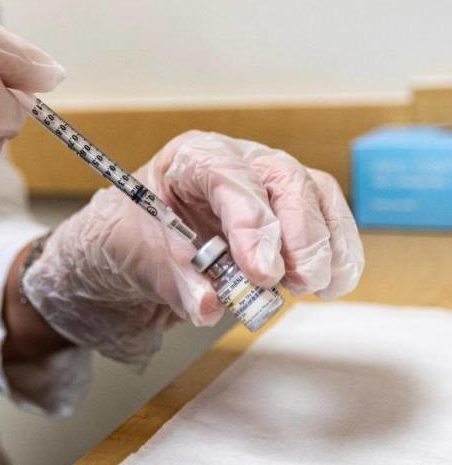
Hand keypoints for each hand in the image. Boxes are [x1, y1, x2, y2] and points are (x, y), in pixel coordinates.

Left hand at [21, 130, 363, 361]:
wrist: (127, 258)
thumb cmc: (126, 240)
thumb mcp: (133, 257)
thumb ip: (171, 280)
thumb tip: (208, 306)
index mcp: (191, 158)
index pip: (230, 176)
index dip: (252, 222)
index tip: (261, 270)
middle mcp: (237, 164)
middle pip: (285, 180)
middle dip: (299, 233)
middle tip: (296, 281)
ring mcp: (267, 188)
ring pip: (316, 196)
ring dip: (326, 244)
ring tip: (314, 286)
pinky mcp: (288, 218)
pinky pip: (327, 223)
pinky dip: (338, 254)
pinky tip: (331, 284)